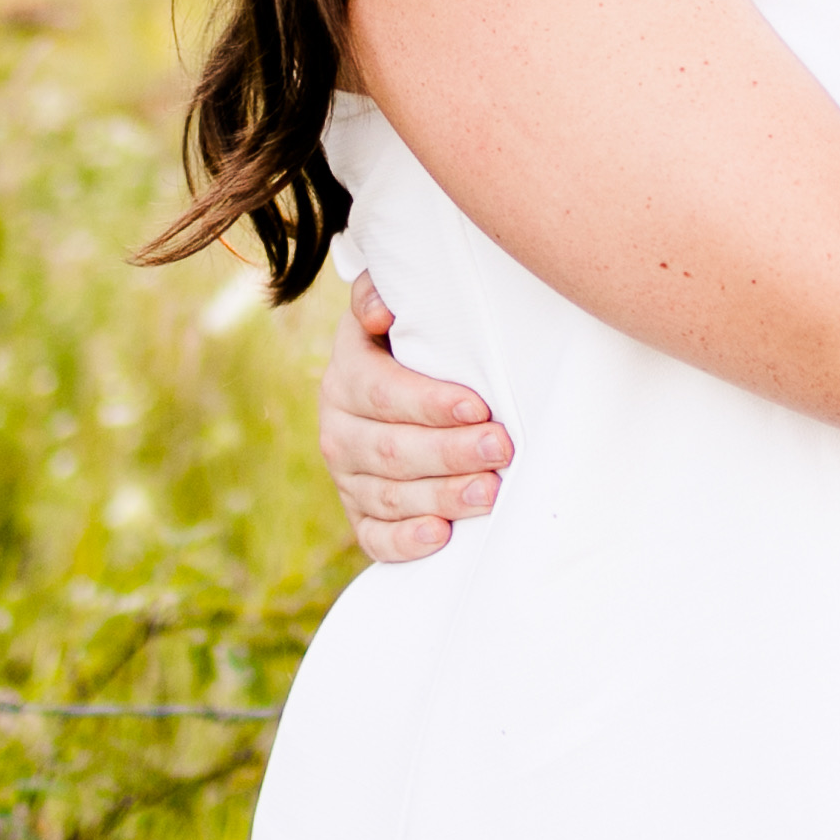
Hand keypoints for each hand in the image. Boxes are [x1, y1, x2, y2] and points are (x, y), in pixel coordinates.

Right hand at [317, 274, 504, 561]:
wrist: (388, 390)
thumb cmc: (409, 347)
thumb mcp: (392, 313)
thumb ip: (380, 297)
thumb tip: (382, 309)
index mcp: (346, 377)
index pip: (381, 392)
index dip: (428, 402)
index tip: (477, 405)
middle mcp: (338, 430)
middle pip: (391, 449)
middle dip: (450, 452)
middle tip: (501, 449)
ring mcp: (347, 479)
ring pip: (390, 495)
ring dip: (442, 497)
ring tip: (490, 493)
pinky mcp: (361, 517)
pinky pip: (376, 538)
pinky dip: (407, 542)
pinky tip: (442, 536)